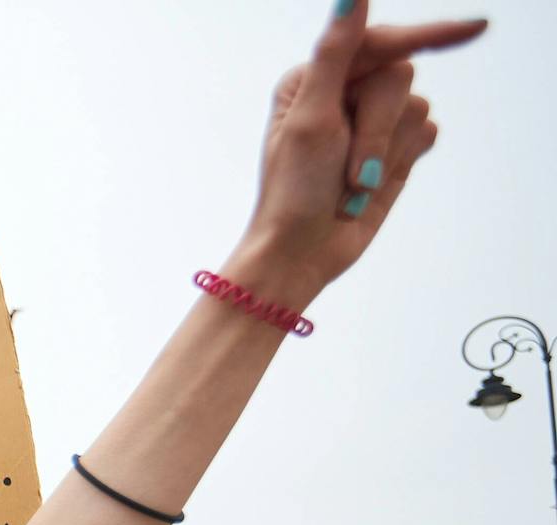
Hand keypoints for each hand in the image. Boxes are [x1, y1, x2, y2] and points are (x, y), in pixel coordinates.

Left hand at [225, 3, 484, 306]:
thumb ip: (335, 53)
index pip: (381, 42)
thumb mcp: (312, 118)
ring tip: (351, 184)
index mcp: (315, 77)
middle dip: (378, 129)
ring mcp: (371, 120)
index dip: (428, 34)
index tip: (477, 28)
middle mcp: (344, 91)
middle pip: (401, 77)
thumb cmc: (294, 189)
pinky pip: (428, 133)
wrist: (304, 250)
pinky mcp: (395, 147)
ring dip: (387, 152)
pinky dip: (404, 160)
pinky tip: (373, 184)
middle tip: (348, 172)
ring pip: (417, 107)